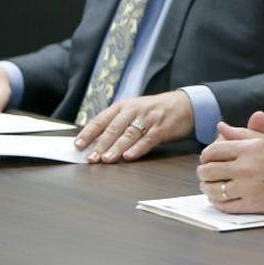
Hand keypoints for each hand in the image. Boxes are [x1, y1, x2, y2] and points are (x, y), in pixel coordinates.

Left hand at [74, 91, 193, 162]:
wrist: (185, 104)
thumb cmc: (155, 111)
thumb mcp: (134, 111)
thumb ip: (117, 124)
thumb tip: (95, 143)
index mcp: (123, 106)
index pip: (101, 119)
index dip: (88, 133)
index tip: (78, 145)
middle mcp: (134, 110)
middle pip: (114, 128)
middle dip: (101, 145)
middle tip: (91, 158)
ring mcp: (149, 118)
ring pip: (129, 135)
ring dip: (116, 148)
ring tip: (107, 160)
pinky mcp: (163, 128)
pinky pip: (148, 139)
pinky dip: (138, 148)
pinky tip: (129, 156)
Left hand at [197, 111, 263, 213]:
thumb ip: (242, 132)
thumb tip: (221, 127)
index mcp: (248, 148)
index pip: (212, 152)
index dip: (206, 156)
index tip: (208, 160)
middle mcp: (245, 167)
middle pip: (208, 171)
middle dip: (204, 172)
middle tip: (207, 174)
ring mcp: (247, 188)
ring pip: (213, 190)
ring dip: (208, 188)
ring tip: (211, 187)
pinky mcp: (252, 204)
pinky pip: (224, 205)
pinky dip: (218, 202)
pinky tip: (220, 198)